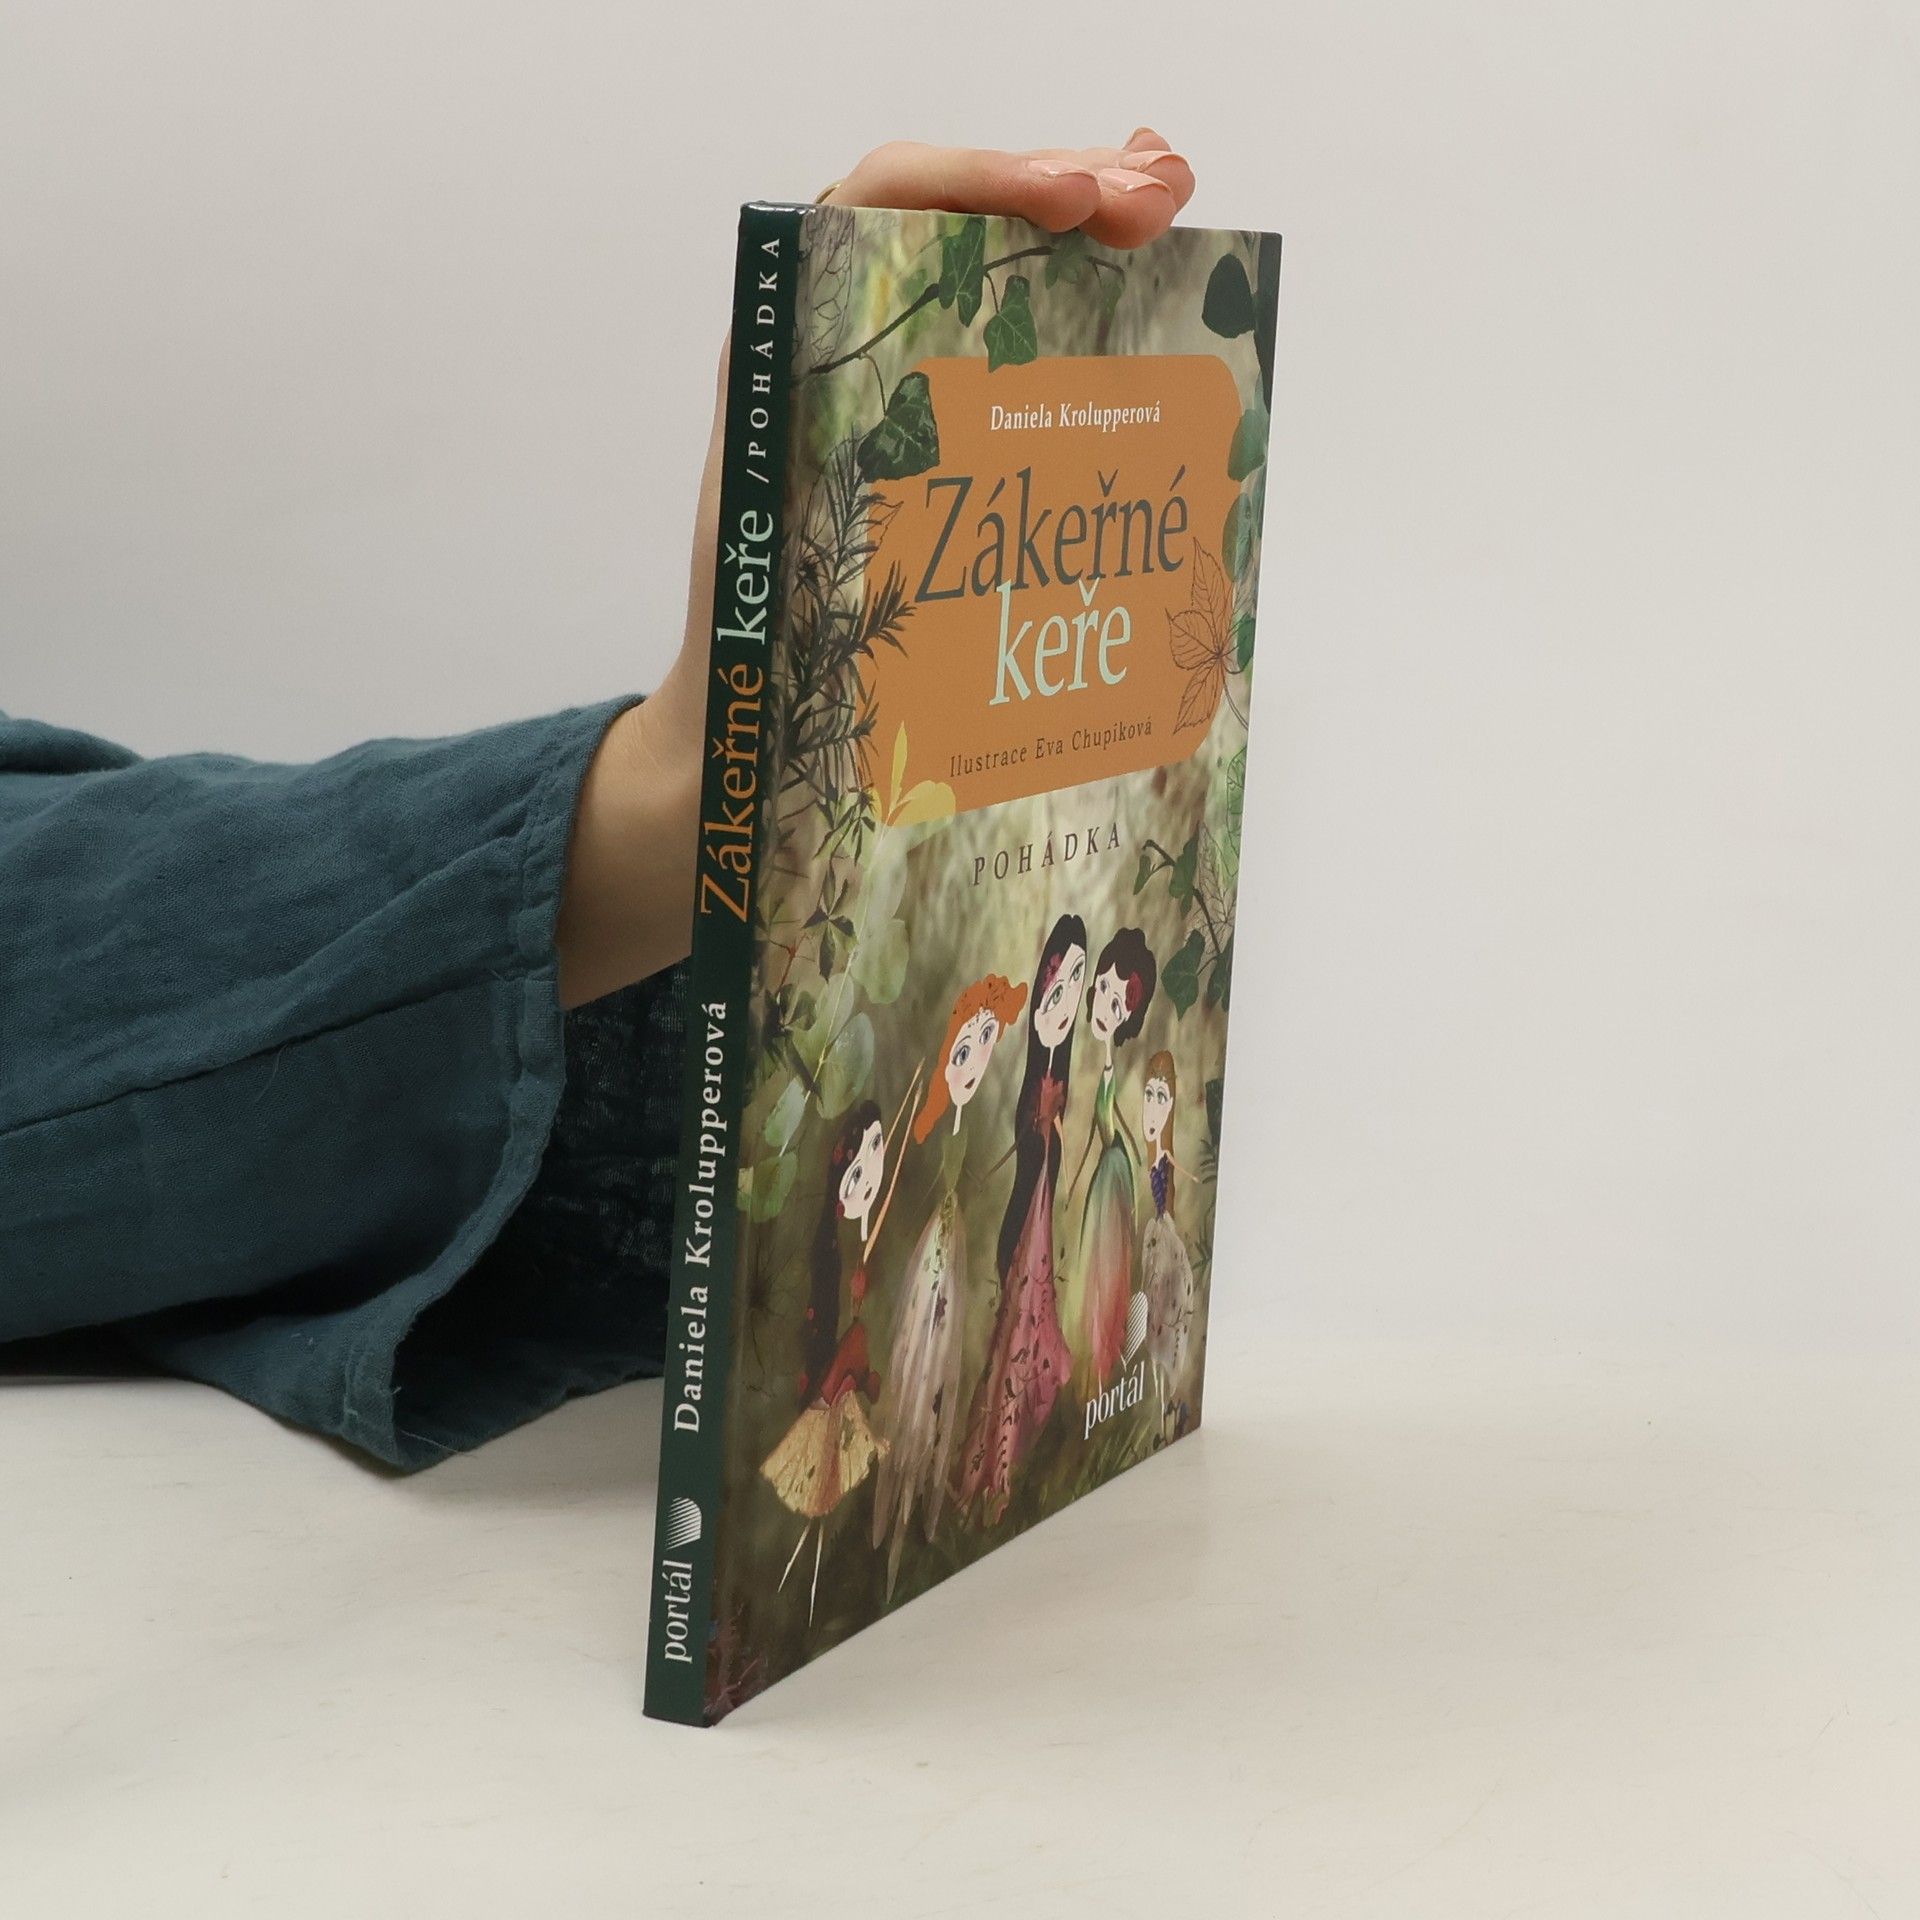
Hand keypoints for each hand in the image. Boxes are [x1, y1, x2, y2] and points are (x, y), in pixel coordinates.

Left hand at [556, 130, 1194, 1006]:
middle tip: (1162, 193)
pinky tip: (1150, 303)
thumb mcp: (776, 547)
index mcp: (789, 354)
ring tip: (1168, 209)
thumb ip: (822, 467)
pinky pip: (1013, 352)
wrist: (750, 736)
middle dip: (1065, 188)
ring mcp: (898, 393)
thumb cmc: (755, 657)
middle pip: (957, 220)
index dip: (981, 183)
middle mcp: (840, 350)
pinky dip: (1085, 313)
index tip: (1076, 204)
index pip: (878, 206)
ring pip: (996, 273)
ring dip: (1088, 233)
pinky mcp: (939, 441)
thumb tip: (886, 376)